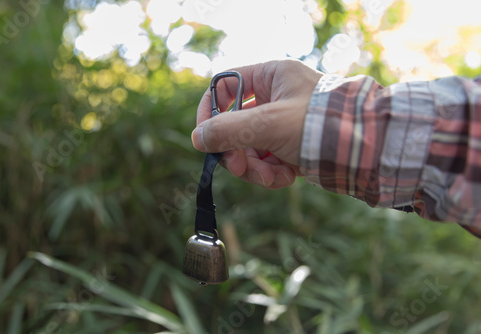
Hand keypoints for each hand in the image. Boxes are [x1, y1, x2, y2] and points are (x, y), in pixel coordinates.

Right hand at [191, 60, 322, 188]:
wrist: (367, 151)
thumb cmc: (320, 125)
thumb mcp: (268, 124)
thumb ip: (228, 130)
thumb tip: (198, 138)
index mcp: (271, 76)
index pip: (224, 87)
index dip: (210, 111)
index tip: (205, 137)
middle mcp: (275, 97)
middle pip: (234, 123)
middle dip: (235, 150)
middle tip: (238, 168)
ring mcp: (283, 123)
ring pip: (249, 147)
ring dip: (254, 167)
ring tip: (269, 178)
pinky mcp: (292, 146)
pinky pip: (267, 161)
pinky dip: (271, 173)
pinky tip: (285, 179)